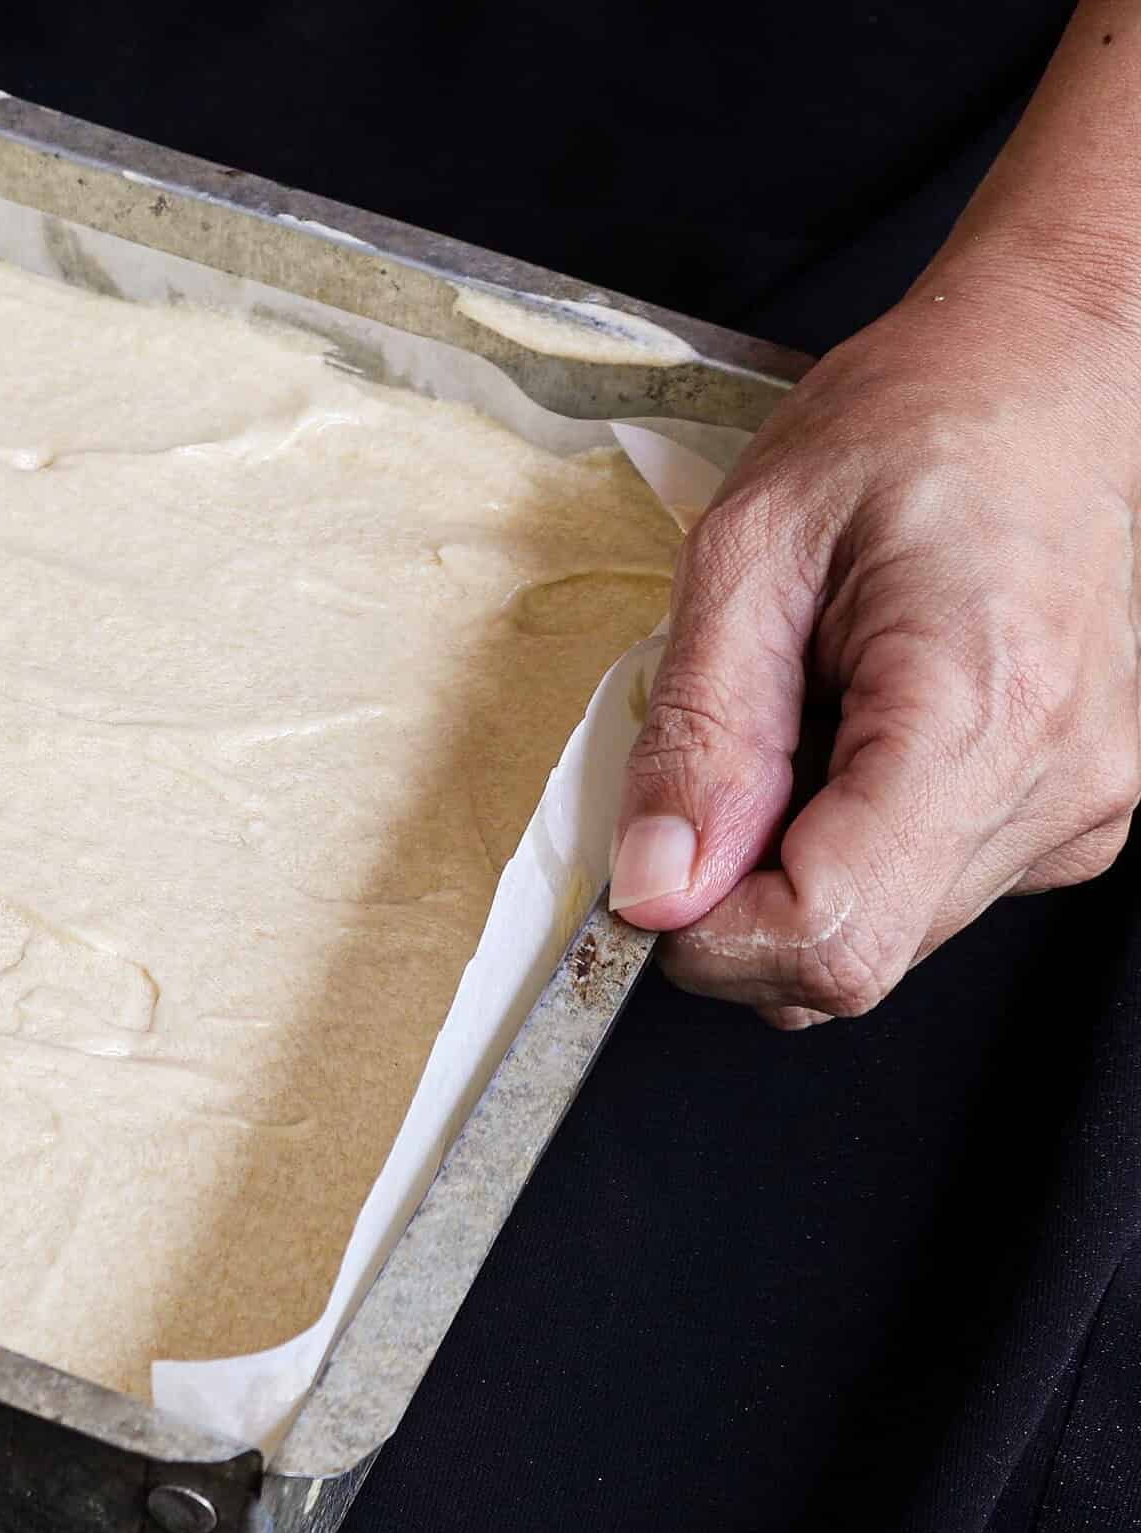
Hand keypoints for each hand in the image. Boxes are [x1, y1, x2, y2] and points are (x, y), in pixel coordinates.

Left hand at [610, 264, 1140, 1025]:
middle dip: (735, 902)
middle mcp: (1057, 785)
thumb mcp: (750, 547)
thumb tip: (652, 886)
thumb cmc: (910, 427)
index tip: (648, 865)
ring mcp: (1081, 810)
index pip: (829, 937)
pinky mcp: (1073, 815)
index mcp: (980, 712)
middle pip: (849, 962)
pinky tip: (852, 733)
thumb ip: (700, 731)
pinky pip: (922, 892)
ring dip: (791, 868)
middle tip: (717, 765)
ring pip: (879, 940)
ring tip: (800, 721)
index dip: (705, 933)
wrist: (1049, 373)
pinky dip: (848, 842)